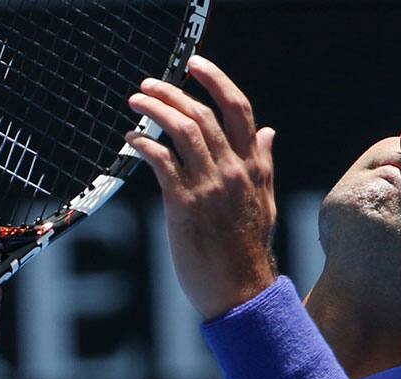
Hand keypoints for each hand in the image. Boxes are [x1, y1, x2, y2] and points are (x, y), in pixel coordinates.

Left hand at [125, 55, 277, 319]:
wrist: (241, 291)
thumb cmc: (248, 252)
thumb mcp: (265, 201)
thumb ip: (264, 164)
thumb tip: (269, 132)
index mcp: (253, 167)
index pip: (238, 110)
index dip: (216, 81)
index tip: (196, 65)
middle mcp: (233, 170)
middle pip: (203, 114)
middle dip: (173, 92)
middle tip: (149, 85)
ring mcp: (209, 186)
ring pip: (183, 129)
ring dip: (155, 109)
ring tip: (137, 100)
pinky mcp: (184, 204)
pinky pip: (162, 160)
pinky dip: (144, 143)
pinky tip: (131, 140)